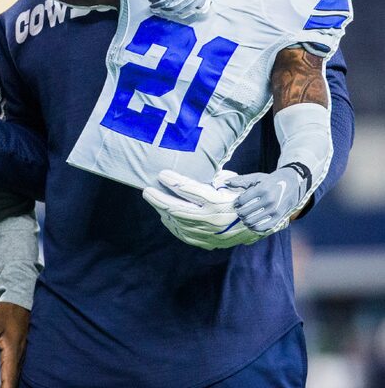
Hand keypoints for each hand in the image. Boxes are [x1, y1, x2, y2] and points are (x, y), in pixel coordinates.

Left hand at [0, 302, 29, 387]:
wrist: (18, 300)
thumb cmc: (4, 313)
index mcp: (12, 352)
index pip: (9, 378)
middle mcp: (20, 355)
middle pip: (15, 379)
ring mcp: (22, 352)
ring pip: (18, 374)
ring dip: (11, 383)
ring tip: (5, 387)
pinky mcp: (21, 349)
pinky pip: (19, 368)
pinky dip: (13, 376)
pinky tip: (9, 380)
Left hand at [143, 170, 260, 249]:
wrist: (271, 221)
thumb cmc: (254, 195)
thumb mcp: (242, 182)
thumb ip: (221, 179)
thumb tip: (205, 178)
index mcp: (221, 202)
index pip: (189, 190)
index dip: (173, 181)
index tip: (161, 174)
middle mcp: (215, 220)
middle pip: (178, 209)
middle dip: (160, 199)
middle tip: (146, 190)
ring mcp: (213, 234)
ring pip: (180, 224)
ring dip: (164, 212)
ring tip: (155, 200)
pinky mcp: (213, 242)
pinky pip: (187, 236)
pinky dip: (174, 227)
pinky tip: (166, 218)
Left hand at [228, 166, 308, 234]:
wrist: (293, 183)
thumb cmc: (271, 180)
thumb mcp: (257, 177)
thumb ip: (241, 180)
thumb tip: (225, 182)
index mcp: (262, 189)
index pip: (242, 201)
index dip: (236, 203)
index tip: (236, 204)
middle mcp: (269, 200)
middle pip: (246, 212)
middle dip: (240, 213)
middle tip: (240, 211)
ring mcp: (275, 210)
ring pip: (253, 221)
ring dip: (246, 221)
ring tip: (245, 217)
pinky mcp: (280, 218)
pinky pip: (264, 227)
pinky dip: (255, 228)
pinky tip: (252, 224)